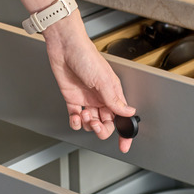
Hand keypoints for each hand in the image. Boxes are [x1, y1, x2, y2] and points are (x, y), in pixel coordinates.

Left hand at [42, 14, 136, 152]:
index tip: (124, 145)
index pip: (122, 118)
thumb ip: (115, 100)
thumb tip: (128, 112)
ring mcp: (87, 100)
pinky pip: (76, 118)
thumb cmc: (86, 57)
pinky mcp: (73, 100)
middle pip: (106, 124)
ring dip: (87, 123)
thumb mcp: (104, 80)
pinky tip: (76, 116)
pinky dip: (75, 122)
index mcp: (113, 94)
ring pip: (91, 123)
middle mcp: (101, 98)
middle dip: (101, 129)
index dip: (124, 133)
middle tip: (96, 124)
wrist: (65, 48)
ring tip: (84, 114)